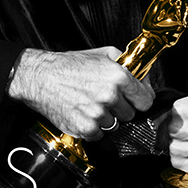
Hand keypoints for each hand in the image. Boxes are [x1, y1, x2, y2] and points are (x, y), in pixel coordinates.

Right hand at [7, 47, 153, 139]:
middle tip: (105, 98)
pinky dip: (93, 128)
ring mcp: (98, 114)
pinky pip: (100, 134)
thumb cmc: (69, 65)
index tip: (135, 100)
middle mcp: (110, 96)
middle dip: (121, 108)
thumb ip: (127, 63)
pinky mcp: (85, 128)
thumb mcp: (103, 53)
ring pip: (115, 125)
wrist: (41, 78)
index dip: (140, 100)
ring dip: (106, 118)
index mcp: (118, 77)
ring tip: (91, 104)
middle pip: (130, 114)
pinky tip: (83, 113)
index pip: (146, 100)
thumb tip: (143, 76)